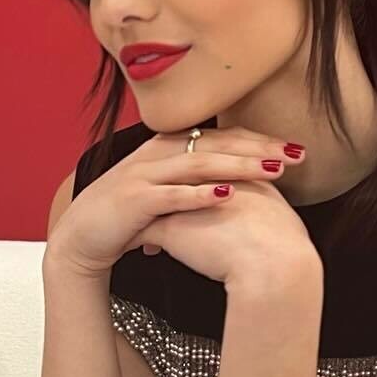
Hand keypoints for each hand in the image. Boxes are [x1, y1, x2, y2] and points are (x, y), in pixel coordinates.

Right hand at [46, 125, 308, 277]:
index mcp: (168, 147)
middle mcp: (157, 154)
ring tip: (272, 170)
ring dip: (238, 166)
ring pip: (199, 164)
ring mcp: (144, 175)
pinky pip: (172, 195)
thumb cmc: (129, 216)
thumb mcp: (166, 192)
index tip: (294, 149)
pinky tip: (227, 196)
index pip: (221, 137)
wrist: (80, 239)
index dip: (258, 140)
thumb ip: (195, 181)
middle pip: (216, 144)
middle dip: (258, 148)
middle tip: (296, 155)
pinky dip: (200, 195)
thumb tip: (238, 183)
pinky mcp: (134, 200)